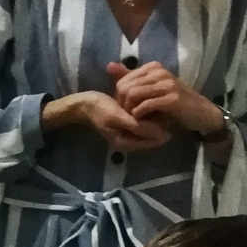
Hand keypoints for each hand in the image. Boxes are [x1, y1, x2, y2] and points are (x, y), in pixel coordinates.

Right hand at [45, 91, 169, 153]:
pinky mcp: (130, 126)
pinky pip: (146, 123)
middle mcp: (131, 142)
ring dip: (155, 117)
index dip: (161, 127)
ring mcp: (130, 134)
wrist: (85, 104)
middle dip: (160, 122)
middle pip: (155, 136)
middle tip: (160, 105)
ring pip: (152, 129)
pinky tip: (148, 103)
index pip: (154, 140)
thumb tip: (160, 133)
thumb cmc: (99, 109)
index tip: (161, 110)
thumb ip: (137, 125)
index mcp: (127, 144)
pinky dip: (148, 114)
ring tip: (155, 103)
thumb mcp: (117, 116)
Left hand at [106, 61, 223, 137]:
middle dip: (122, 105)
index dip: (119, 98)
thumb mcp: (150, 89)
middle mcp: (159, 72)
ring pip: (132, 94)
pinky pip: (145, 105)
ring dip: (129, 111)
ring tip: (135, 119)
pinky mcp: (172, 99)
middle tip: (128, 116)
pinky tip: (143, 121)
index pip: (122, 80)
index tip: (126, 109)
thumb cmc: (173, 102)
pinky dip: (140, 115)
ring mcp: (167, 84)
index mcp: (153, 67)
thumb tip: (109, 65)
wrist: (200, 113)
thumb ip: (130, 78)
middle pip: (125, 87)